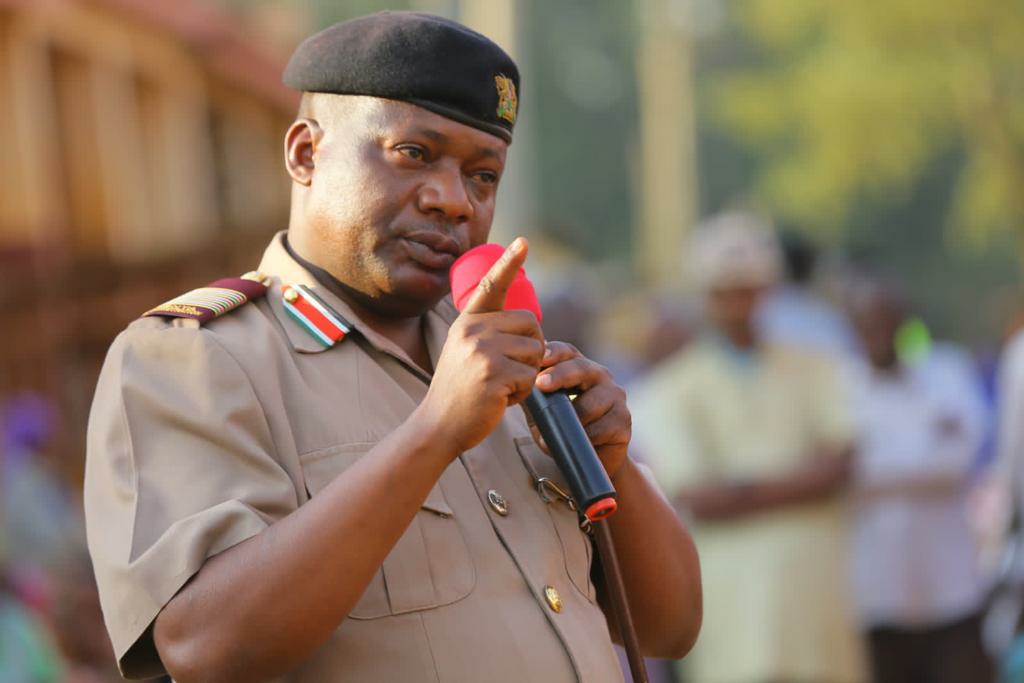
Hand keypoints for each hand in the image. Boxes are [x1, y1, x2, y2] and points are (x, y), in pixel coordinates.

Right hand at [418, 238, 544, 453]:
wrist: (438, 425)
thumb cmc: (460, 390)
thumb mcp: (466, 350)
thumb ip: (491, 333)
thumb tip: (531, 325)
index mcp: (467, 321)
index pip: (493, 286)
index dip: (510, 263)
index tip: (523, 242)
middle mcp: (473, 330)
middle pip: (532, 324)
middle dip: (532, 349)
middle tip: (509, 370)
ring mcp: (482, 352)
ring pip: (535, 352)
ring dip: (527, 374)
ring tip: (500, 387)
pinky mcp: (493, 375)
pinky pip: (531, 377)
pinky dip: (523, 394)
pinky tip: (500, 400)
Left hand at [533, 341, 630, 478]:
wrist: (590, 459)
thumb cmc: (564, 428)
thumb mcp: (543, 410)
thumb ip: (533, 396)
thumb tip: (515, 385)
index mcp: (579, 367)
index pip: (567, 352)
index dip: (554, 352)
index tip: (541, 358)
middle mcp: (600, 376)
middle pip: (581, 369)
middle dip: (560, 374)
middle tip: (540, 384)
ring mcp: (615, 397)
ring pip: (590, 403)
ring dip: (567, 420)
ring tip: (548, 437)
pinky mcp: (623, 422)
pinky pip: (601, 428)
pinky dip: (583, 438)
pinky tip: (575, 443)